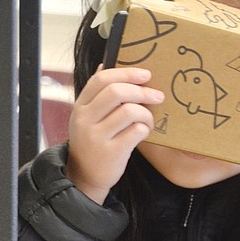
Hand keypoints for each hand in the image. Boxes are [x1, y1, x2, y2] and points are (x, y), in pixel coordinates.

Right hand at [66, 66, 163, 203]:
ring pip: (129, 111)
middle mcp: (86, 119)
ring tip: (149, 120)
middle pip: (117, 92)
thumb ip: (97, 94)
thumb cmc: (93, 142)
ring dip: (146, 113)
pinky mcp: (111, 153)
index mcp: (81, 106)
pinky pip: (135, 132)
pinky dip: (145, 129)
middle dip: (142, 91)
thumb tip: (105, 64)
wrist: (85, 176)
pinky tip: (144, 132)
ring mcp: (97, 137)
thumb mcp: (88, 117)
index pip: (102, 79)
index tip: (146, 74)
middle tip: (158, 96)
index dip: (126, 73)